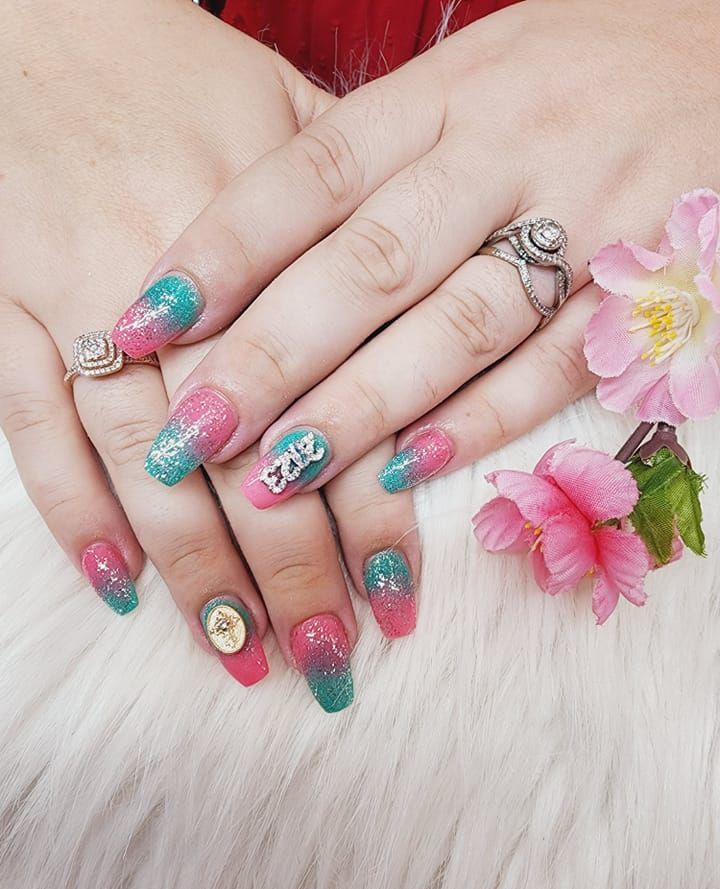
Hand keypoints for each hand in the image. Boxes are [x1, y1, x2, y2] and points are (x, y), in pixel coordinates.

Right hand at [0, 0, 417, 711]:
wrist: (48, 26)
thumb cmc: (185, 79)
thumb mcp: (297, 124)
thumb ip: (367, 228)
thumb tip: (441, 318)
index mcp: (273, 242)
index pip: (334, 409)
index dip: (369, 514)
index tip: (398, 601)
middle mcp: (179, 286)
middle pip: (242, 460)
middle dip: (290, 572)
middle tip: (327, 663)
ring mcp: (79, 298)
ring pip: (140, 464)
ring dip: (194, 570)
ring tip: (242, 655)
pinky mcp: (2, 305)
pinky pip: (27, 425)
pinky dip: (70, 511)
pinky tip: (119, 589)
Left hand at [114, 0, 718, 504]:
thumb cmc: (578, 75)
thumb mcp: (473, 80)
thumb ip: (380, 159)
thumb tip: (256, 254)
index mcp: (449, 93)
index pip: (311, 174)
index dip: (221, 253)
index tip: (143, 324)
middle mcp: (508, 150)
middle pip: (369, 264)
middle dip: (271, 357)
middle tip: (191, 436)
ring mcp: (585, 220)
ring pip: (454, 325)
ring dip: (360, 409)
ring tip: (277, 476)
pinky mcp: (649, 287)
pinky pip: (554, 365)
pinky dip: (480, 422)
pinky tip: (407, 472)